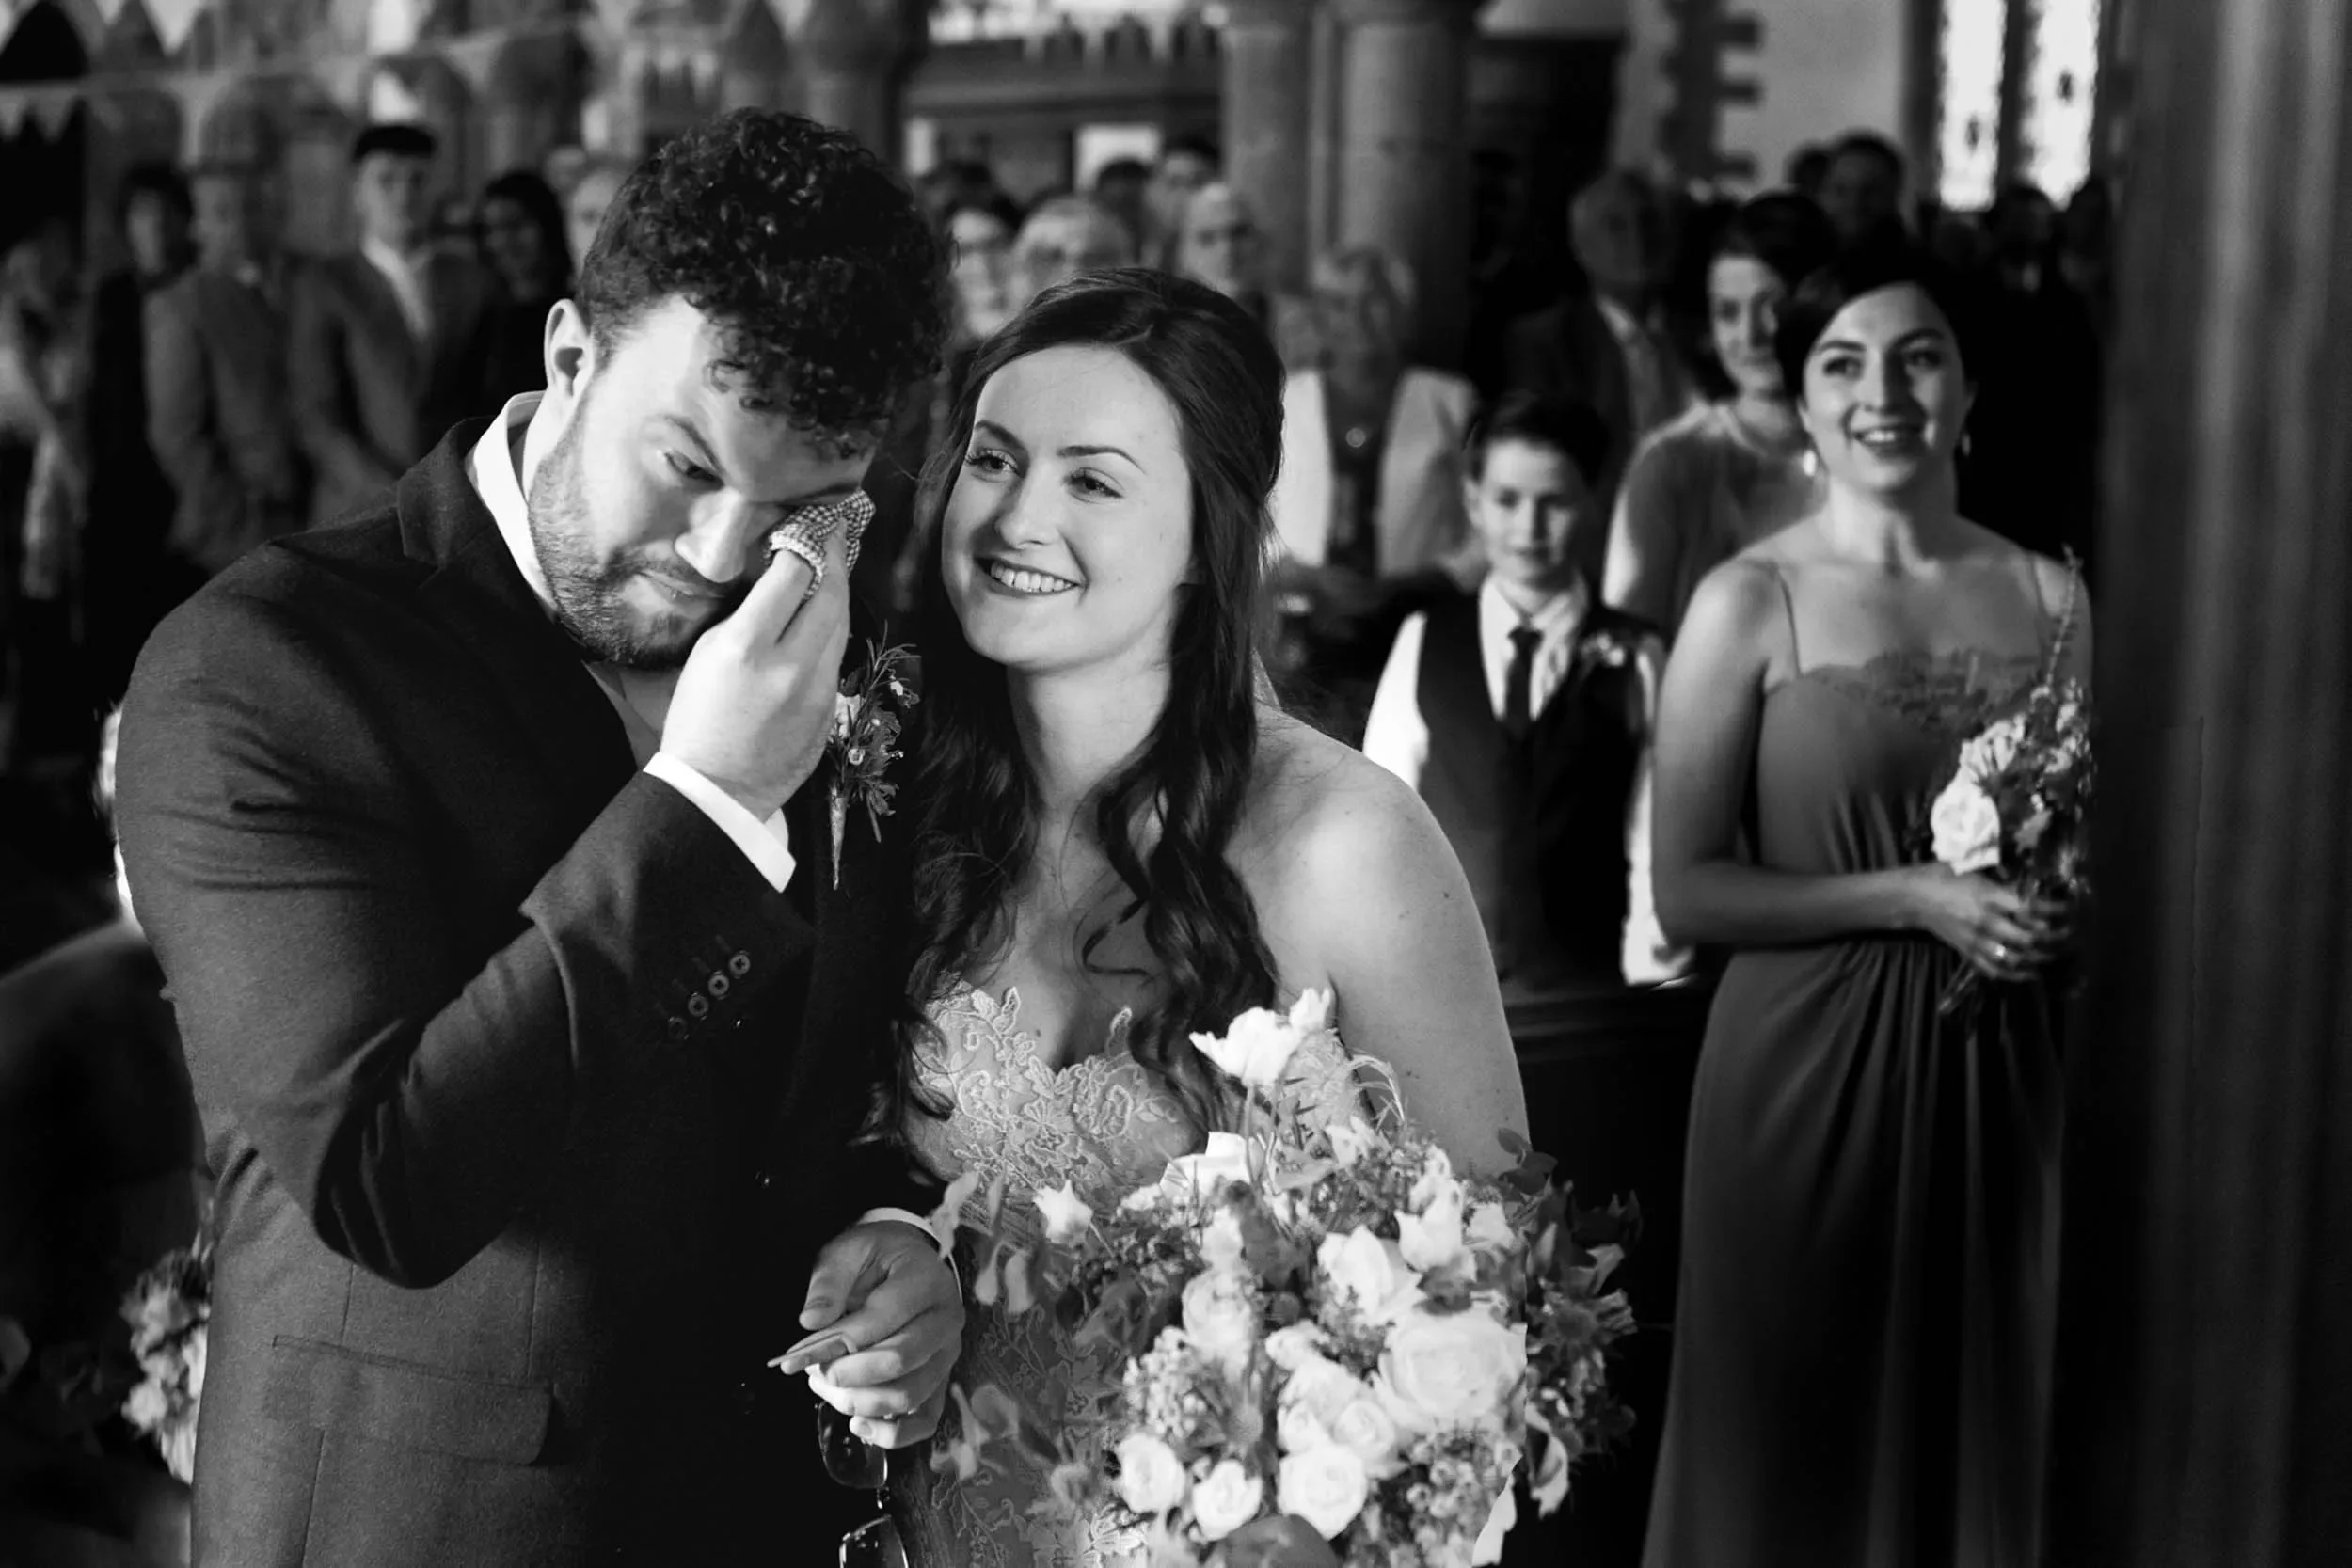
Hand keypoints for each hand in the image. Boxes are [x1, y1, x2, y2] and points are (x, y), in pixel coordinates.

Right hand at [660, 523, 850, 817]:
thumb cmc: (698, 719)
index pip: (791, 576)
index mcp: (748, 647)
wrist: (718, 790)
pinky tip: (825, 618)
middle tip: (834, 531)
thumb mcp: (706, 655)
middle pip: (830, 595)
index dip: (803, 544)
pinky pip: (838, 657)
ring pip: (843, 625)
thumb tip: (778, 580)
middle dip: (835, 558)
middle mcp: (792, 665)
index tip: (807, 524)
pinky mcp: (832, 709)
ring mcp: (819, 690)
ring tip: (833, 566)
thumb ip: (745, 616)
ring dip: (839, 592)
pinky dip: (833, 631)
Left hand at [796, 1221, 962, 1448]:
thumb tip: (811, 1322)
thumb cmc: (875, 1258)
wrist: (906, 1262)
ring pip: (908, 1396)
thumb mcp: (846, 1253)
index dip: (841, 1340)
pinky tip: (857, 1423)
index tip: (801, 1353)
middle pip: (899, 1361)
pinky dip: (891, 1434)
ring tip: (827, 1388)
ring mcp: (948, 1355)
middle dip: (847, 1374)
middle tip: (815, 1371)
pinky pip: (925, 1421)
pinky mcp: (942, 1382)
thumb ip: (827, 1284)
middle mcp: (946, 1320)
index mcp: (927, 1279)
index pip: (886, 1316)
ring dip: (858, 1401)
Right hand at [1905, 866, 2068, 983]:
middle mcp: (1984, 921)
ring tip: (2055, 954)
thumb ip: (2001, 880)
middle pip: (2027, 937)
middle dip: (2052, 938)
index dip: (2053, 910)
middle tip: (2068, 935)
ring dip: (2038, 958)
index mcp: (1987, 896)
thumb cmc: (1941, 876)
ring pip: (2014, 957)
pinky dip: (2015, 975)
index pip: (2029, 907)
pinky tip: (2031, 973)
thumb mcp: (1973, 869)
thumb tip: (2029, 884)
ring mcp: (1975, 940)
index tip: (2069, 909)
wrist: (1911, 898)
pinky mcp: (1967, 952)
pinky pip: (1994, 969)